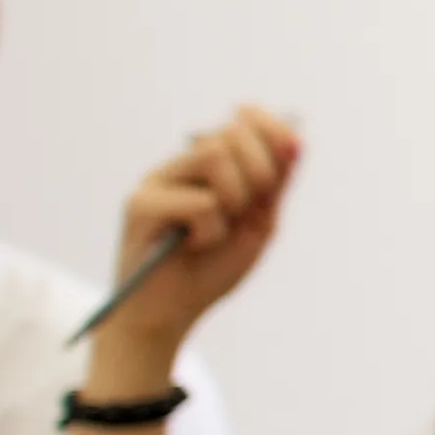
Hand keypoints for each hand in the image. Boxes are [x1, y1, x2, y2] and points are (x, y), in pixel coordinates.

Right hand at [87, 106, 299, 373]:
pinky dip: (211, 230)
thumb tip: (296, 142)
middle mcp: (179, 165)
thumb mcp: (258, 222)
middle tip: (249, 209)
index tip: (294, 149)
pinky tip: (193, 246)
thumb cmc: (212, 269)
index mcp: (207, 165)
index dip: (273, 128)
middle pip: (231, 133)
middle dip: (260, 171)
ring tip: (219, 229)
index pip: (242, 121)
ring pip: (214, 155)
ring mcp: (155, 181)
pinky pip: (200, 202)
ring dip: (235, 196)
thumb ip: (275, 183)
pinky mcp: (138, 204)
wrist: (171, 313)